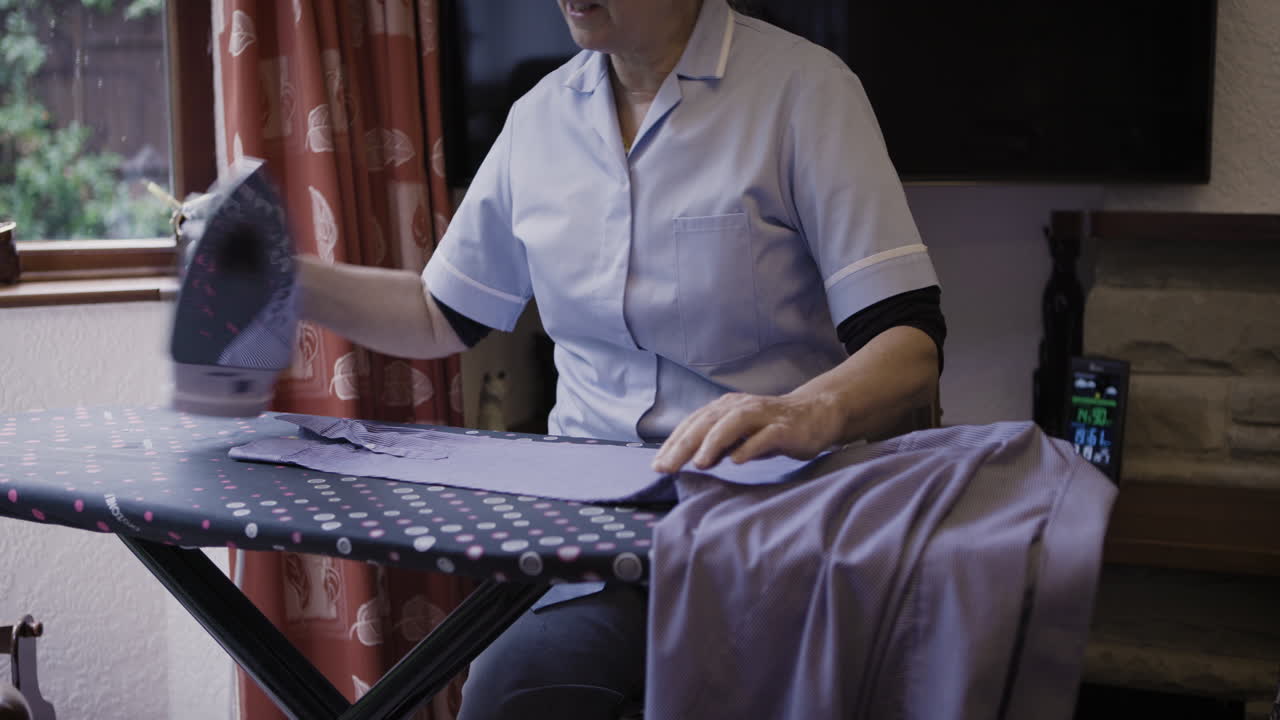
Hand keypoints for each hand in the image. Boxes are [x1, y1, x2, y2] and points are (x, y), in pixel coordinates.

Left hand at [651, 391, 842, 473]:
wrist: (814, 414)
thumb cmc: (770, 428)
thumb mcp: (739, 437)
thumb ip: (717, 446)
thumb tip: (692, 461)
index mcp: (725, 408)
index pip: (693, 424)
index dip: (673, 444)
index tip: (657, 466)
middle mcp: (740, 407)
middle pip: (707, 423)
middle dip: (684, 445)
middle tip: (667, 467)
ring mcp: (763, 416)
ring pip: (733, 424)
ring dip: (714, 442)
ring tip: (699, 462)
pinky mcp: (784, 428)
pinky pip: (765, 436)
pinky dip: (750, 447)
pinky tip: (738, 460)